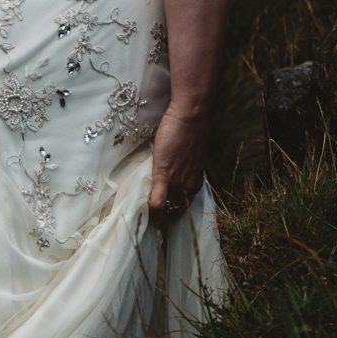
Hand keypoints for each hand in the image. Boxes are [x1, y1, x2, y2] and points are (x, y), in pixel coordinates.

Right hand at [147, 105, 207, 223]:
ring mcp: (177, 182)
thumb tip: (173, 173)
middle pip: (174, 213)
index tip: (161, 215)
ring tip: (142, 216)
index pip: (182, 208)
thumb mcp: (190, 156)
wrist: (191, 116)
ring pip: (166, 211)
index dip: (171, 213)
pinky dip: (150, 208)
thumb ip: (183, 169)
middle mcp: (188, 187)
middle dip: (163, 220)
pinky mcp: (164, 175)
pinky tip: (141, 208)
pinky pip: (157, 202)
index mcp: (194, 183)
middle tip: (150, 221)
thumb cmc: (190, 132)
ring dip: (154, 217)